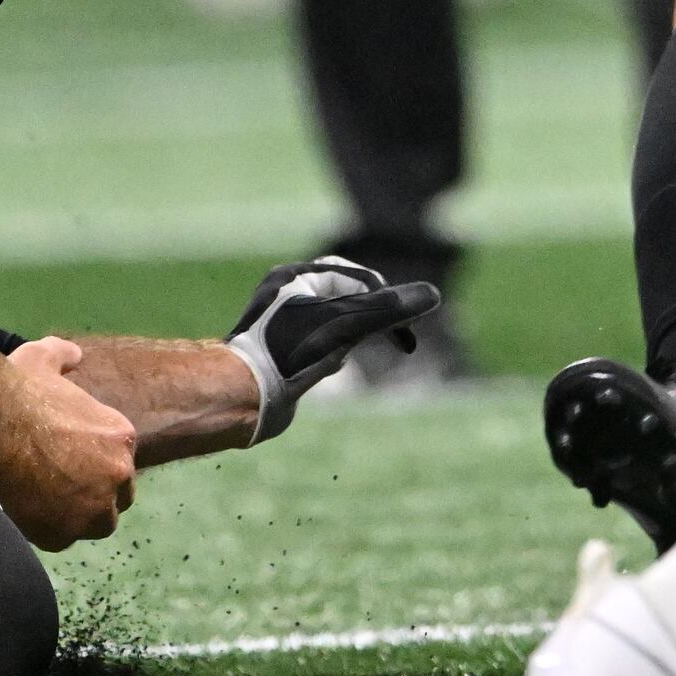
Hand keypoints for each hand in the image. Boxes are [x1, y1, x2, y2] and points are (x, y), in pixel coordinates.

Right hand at [0, 329, 137, 549]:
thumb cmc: (22, 389)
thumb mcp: (47, 357)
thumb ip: (65, 356)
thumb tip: (73, 355)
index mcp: (121, 436)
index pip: (120, 461)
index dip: (97, 465)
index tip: (73, 463)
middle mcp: (118, 473)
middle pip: (119, 496)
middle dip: (97, 494)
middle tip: (63, 488)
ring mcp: (93, 506)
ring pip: (97, 524)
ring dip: (79, 518)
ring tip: (49, 507)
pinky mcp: (65, 531)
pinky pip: (61, 540)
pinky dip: (45, 530)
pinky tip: (25, 513)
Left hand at [225, 257, 441, 441]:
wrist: (242, 397)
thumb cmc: (289, 354)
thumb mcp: (347, 325)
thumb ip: (389, 308)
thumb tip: (433, 294)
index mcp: (296, 278)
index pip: (358, 278)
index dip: (388, 300)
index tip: (404, 332)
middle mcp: (286, 295)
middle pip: (349, 297)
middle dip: (374, 318)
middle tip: (398, 339)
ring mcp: (282, 324)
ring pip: (337, 321)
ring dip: (355, 335)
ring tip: (352, 353)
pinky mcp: (281, 352)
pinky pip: (321, 342)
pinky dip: (336, 351)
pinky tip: (331, 367)